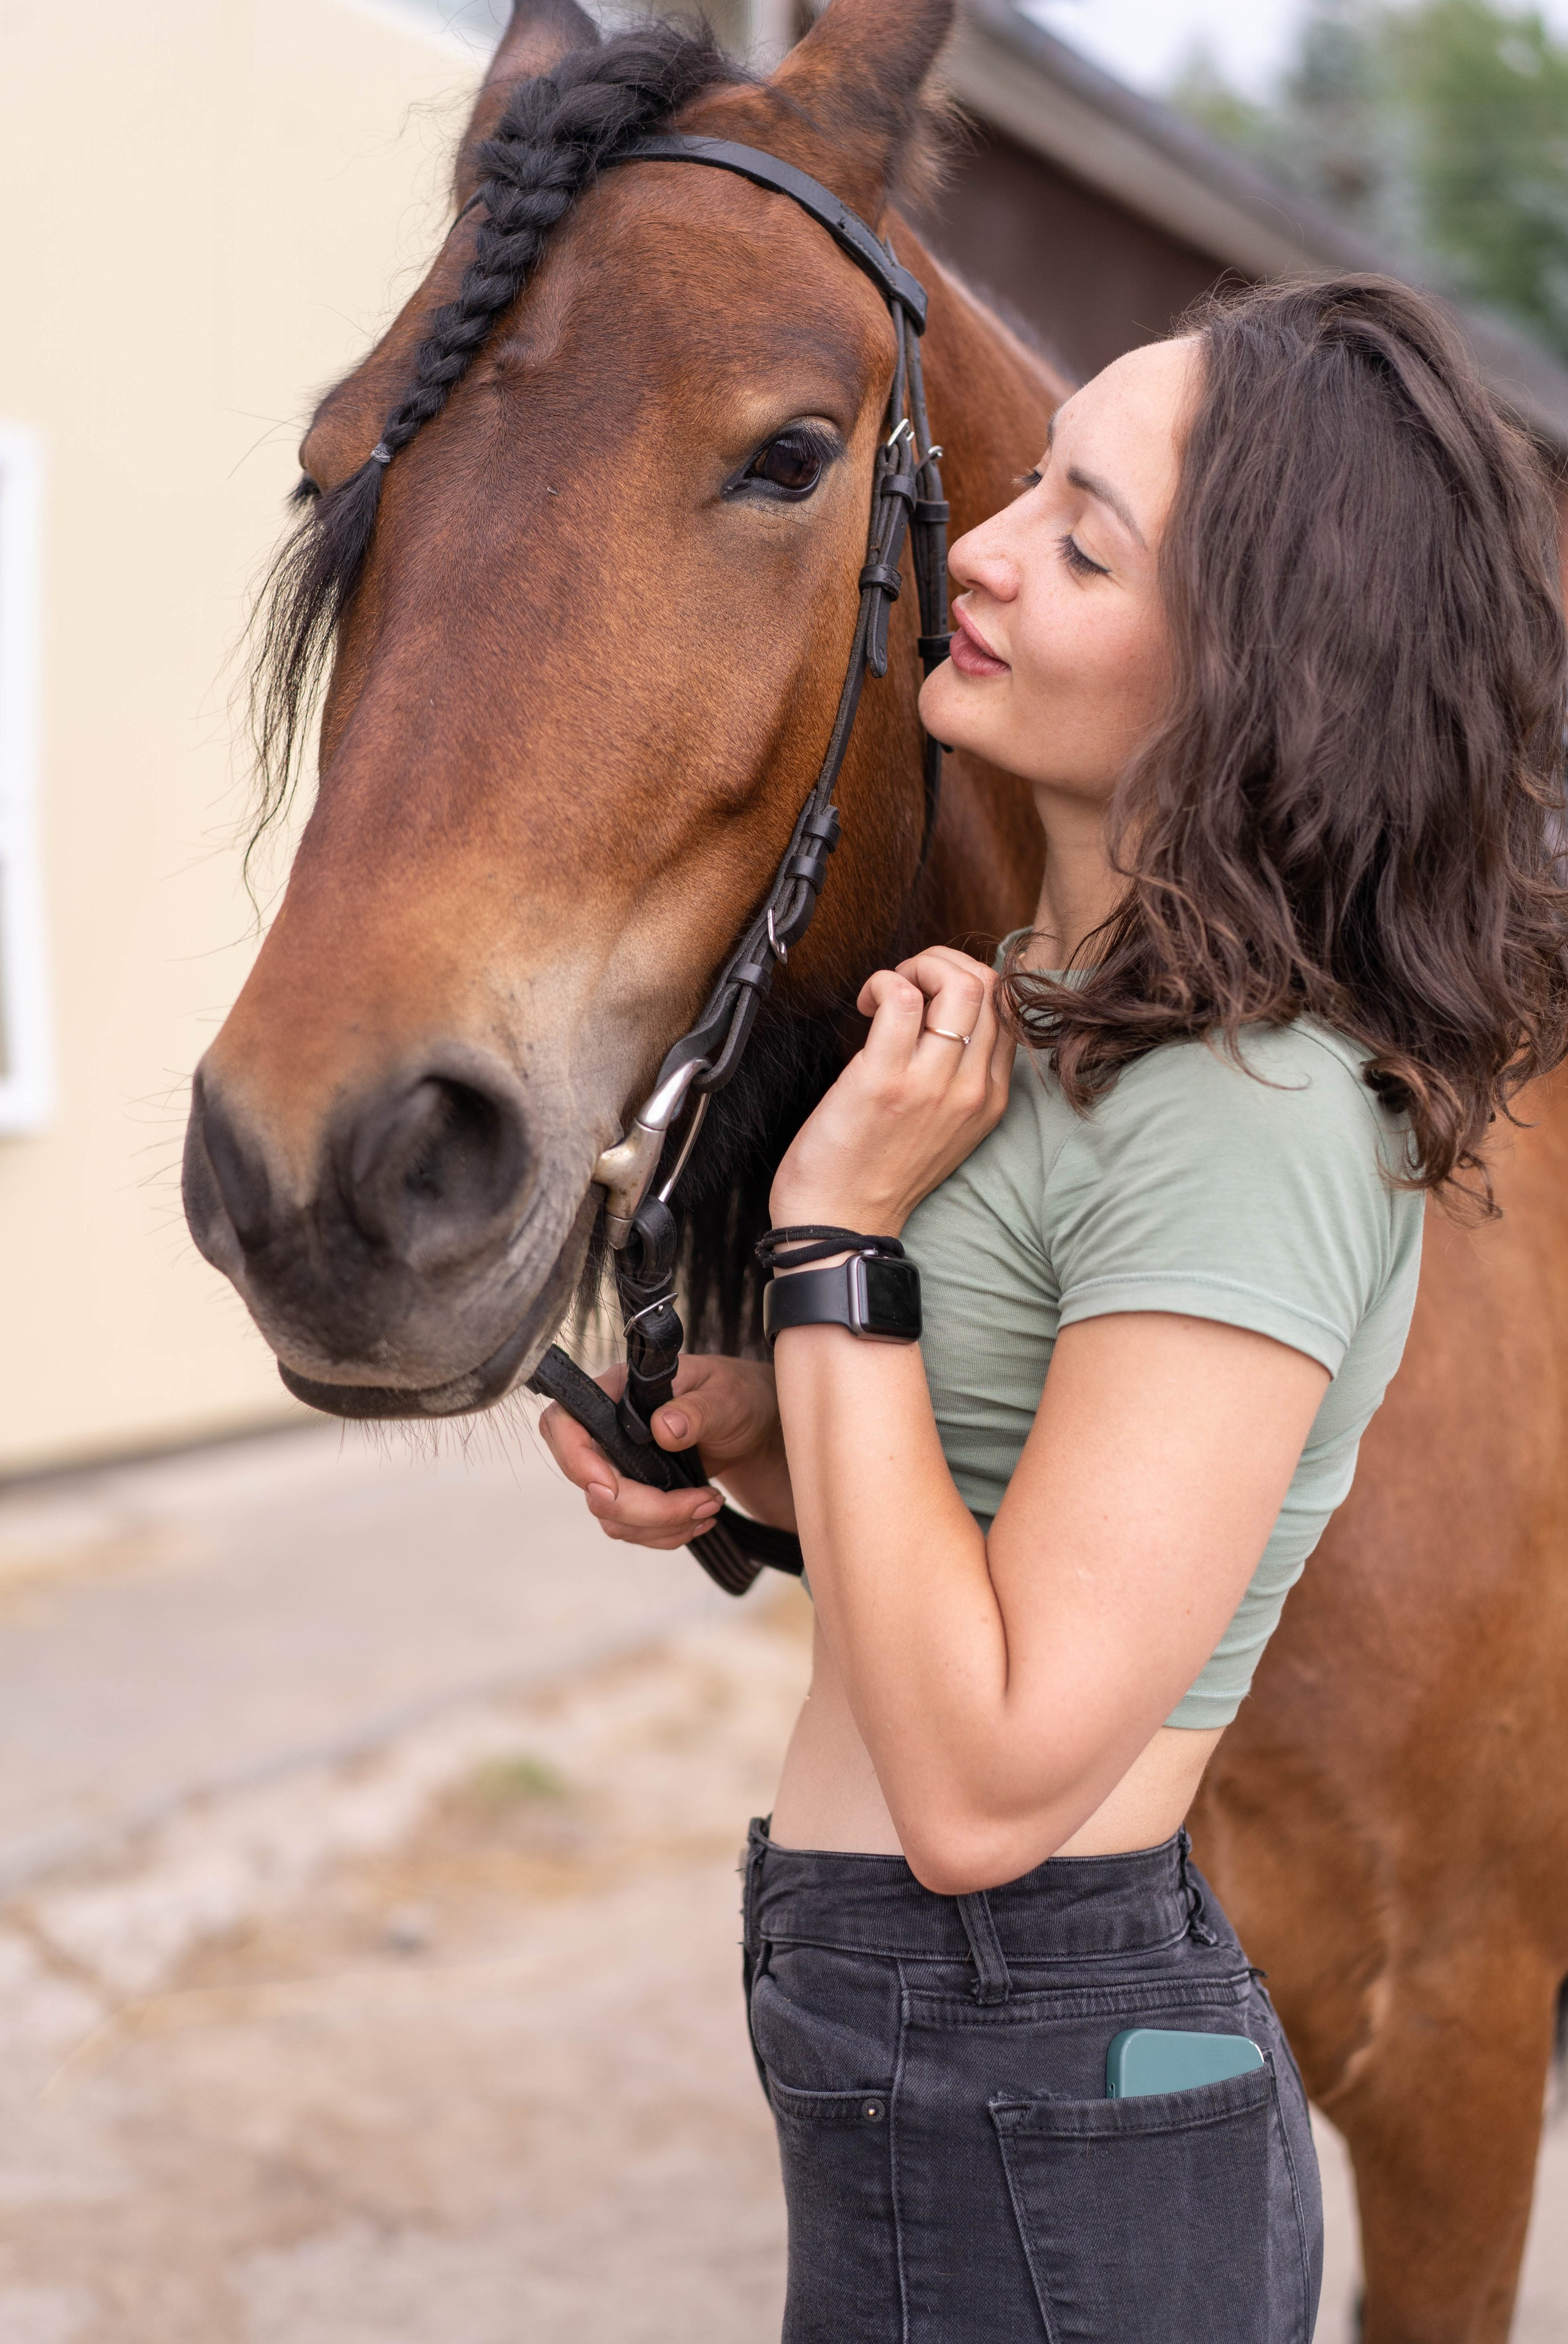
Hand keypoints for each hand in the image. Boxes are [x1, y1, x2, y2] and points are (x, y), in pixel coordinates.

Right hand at [539, 1352, 793, 1547]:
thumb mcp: (726, 1396)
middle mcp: (606, 1430)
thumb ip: (697, 1410)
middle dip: (644, 1507)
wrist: (751, 1425)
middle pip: (589, 1484)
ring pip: (610, 1515)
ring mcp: (615, 1465)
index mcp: (616, 1391)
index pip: (563, 1423)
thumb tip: (664, 1428)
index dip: (576, 1460)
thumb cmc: (735, 1396)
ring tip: (710, 1506)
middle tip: (702, 1503)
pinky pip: (630, 1529)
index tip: (611, 1487)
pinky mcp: (631, 1493)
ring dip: (662, 1524)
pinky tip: (700, 1518)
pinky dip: (666, 1533)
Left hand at [770, 946, 1014, 1232]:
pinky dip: (882, 982)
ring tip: (883, 994)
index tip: (926, 998)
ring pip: (958, 984)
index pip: (1005, 1010)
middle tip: (904, 985)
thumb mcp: (942, 1127)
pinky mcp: (885, 1080)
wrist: (841, 1223)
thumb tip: (936, 1013)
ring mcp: (932, 1085)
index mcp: (989, 1099)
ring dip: (915, 967)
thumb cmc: (877, 1172)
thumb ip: (953, 1077)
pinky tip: (865, 1003)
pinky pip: (902, 998)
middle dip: (941, 964)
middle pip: (989, 986)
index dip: (965, 983)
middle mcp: (971, 1089)